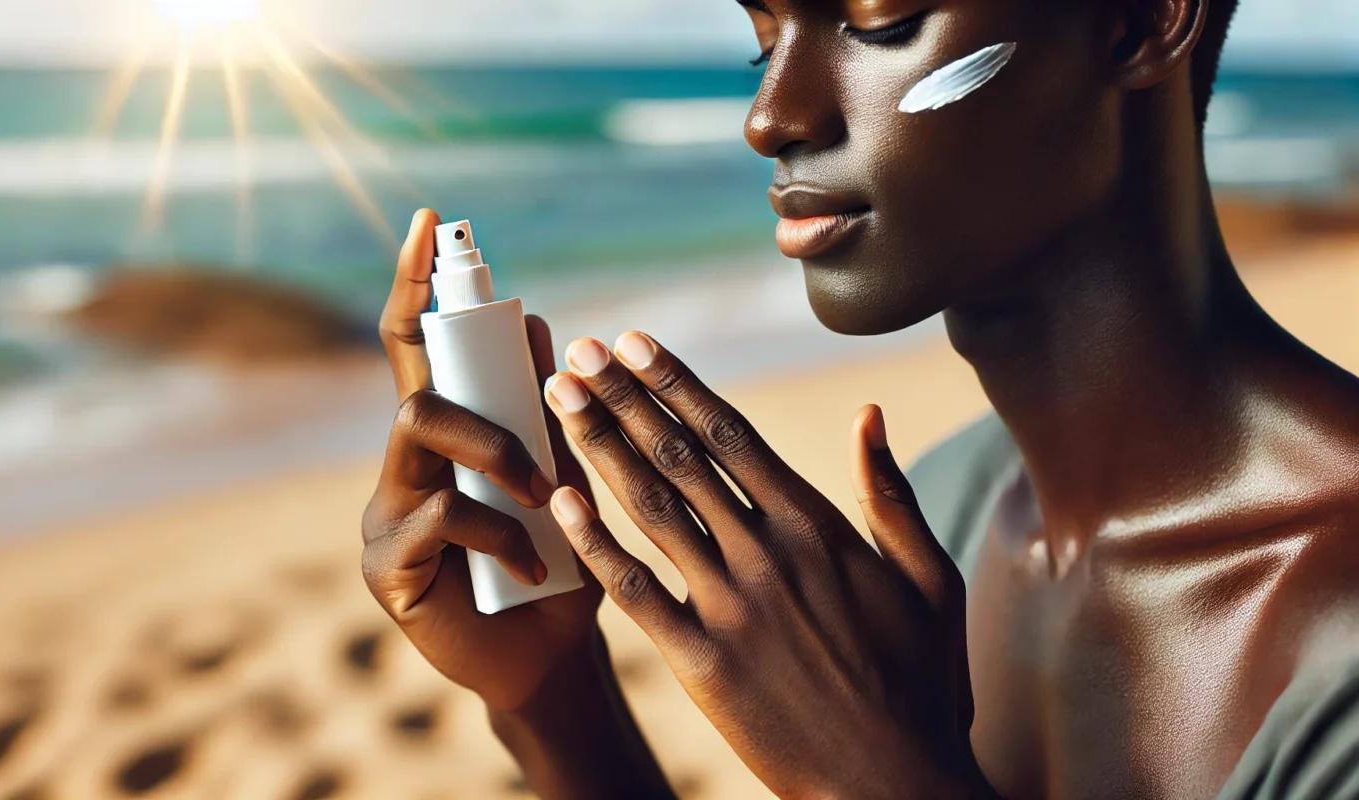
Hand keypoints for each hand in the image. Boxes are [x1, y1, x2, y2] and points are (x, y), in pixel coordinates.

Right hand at [361, 209, 602, 711]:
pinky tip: (531, 562)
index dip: (416, 281)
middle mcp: (404, 465)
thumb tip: (550, 324)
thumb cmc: (562, 562)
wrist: (551, 657)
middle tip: (540, 453)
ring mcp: (387, 515)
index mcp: (446, 435)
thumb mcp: (566, 476)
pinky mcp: (387, 568)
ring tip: (544, 501)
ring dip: (494, 457)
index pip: (416, 343)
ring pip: (418, 434)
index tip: (432, 220)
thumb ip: (549, 412)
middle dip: (484, 405)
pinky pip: (435, 517)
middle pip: (417, 389)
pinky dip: (497, 530)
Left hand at [542, 333, 993, 799]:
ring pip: (651, 507)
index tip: (638, 344)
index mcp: (818, 526)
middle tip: (580, 351)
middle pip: (679, 457)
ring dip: (599, 446)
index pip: (732, 434)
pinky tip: (560, 499)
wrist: (894, 783)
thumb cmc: (923, 683)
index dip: (677, 383)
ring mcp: (730, 607)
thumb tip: (868, 412)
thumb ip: (890, 494)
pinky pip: (634, 591)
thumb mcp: (930, 579)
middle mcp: (767, 554)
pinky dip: (595, 543)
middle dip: (623, 398)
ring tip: (560, 398)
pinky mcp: (700, 662)